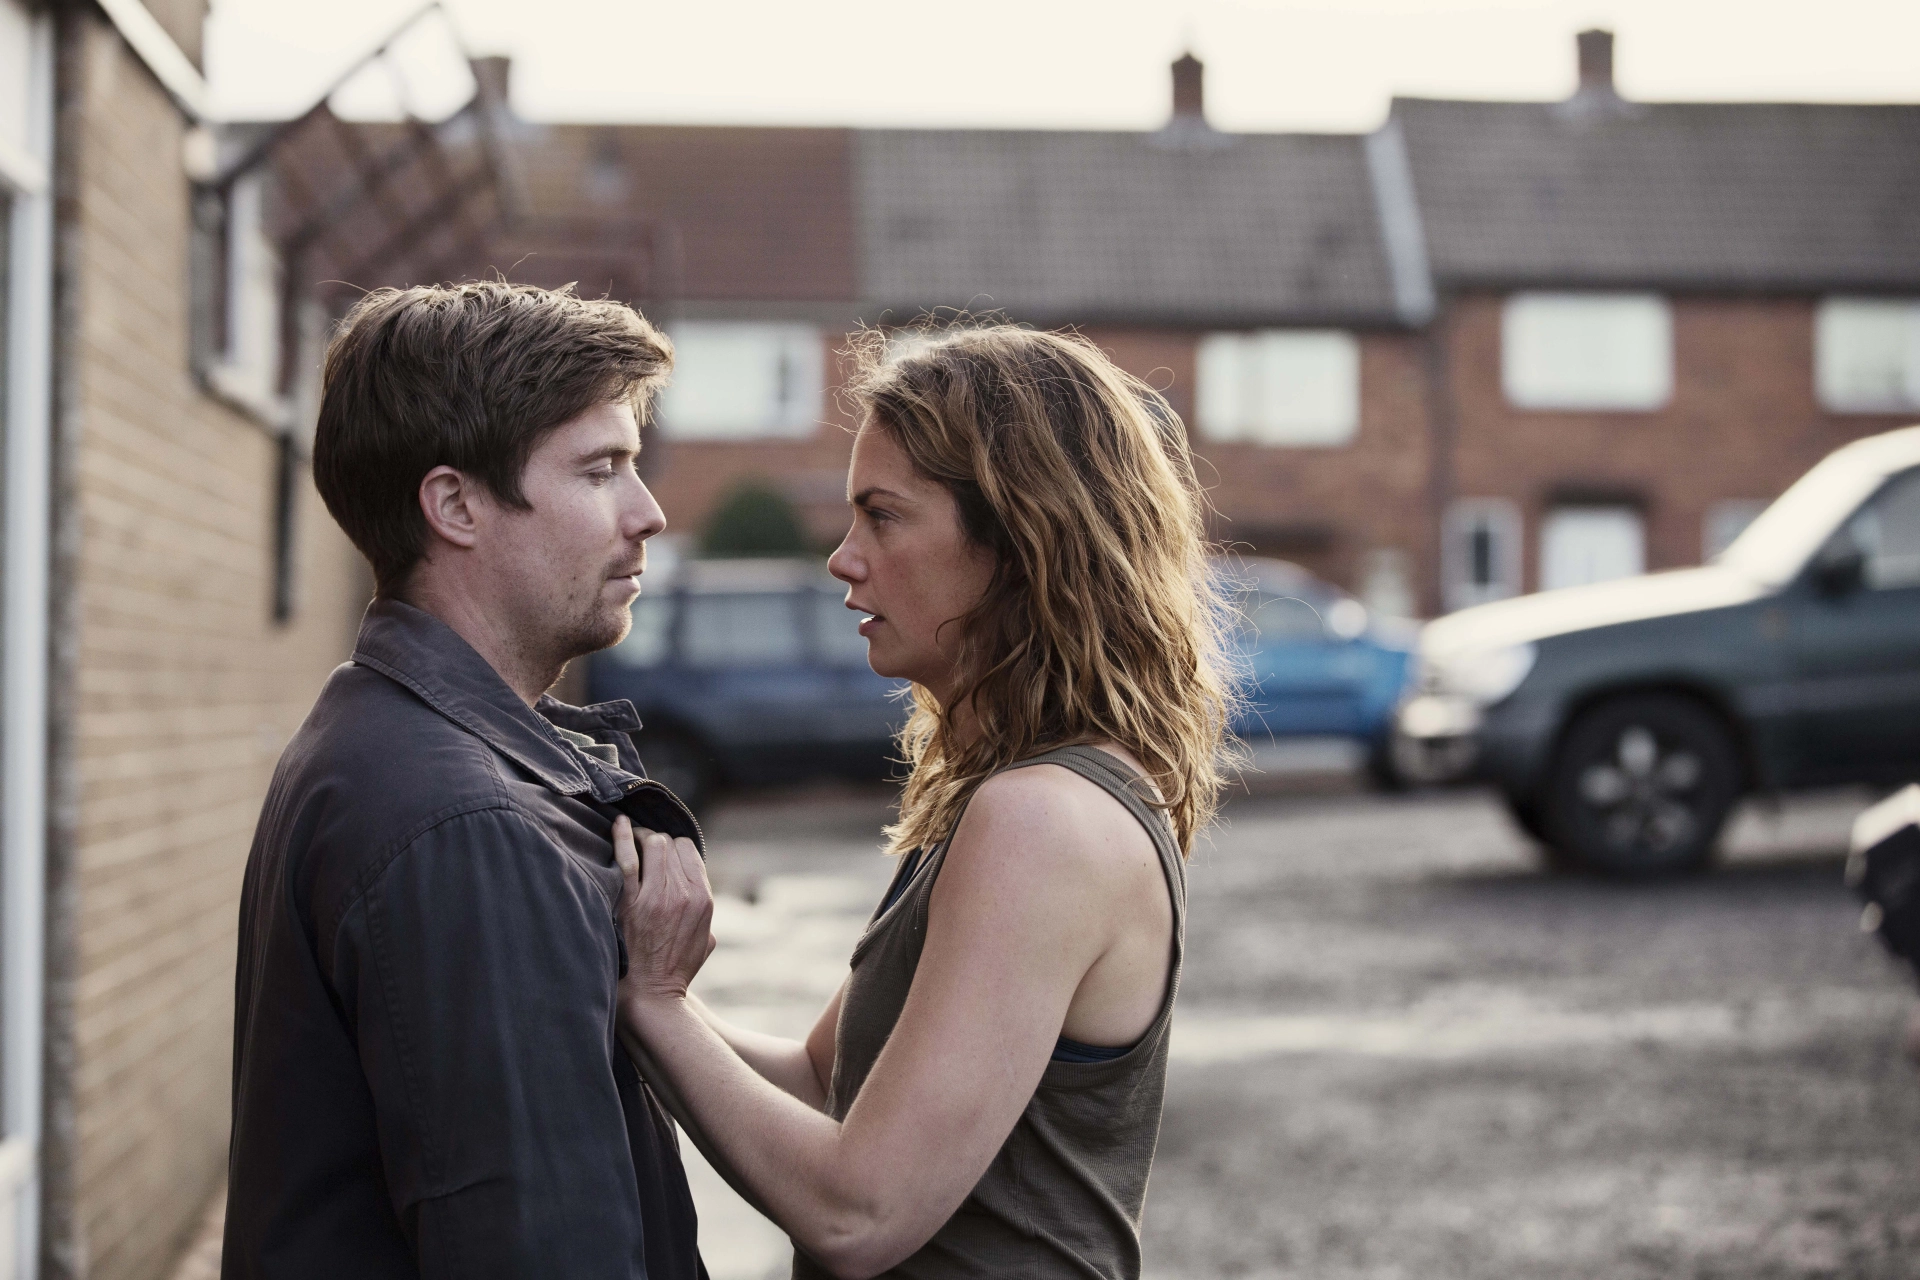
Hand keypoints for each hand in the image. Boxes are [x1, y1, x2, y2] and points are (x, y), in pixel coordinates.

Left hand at [612, 816, 716, 1015]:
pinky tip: (618, 824)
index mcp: (703, 899)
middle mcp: (684, 894)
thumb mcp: (705, 942)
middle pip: (669, 844)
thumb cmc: (675, 971)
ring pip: (652, 845)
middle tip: (640, 844)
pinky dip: (622, 836)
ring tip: (629, 839)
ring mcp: (657, 897)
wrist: (651, 996)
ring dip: (639, 838)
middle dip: (654, 840)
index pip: (689, 850)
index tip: (660, 851)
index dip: (673, 846)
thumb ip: (706, 917)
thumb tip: (699, 900)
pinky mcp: (631, 904)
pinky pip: (627, 860)